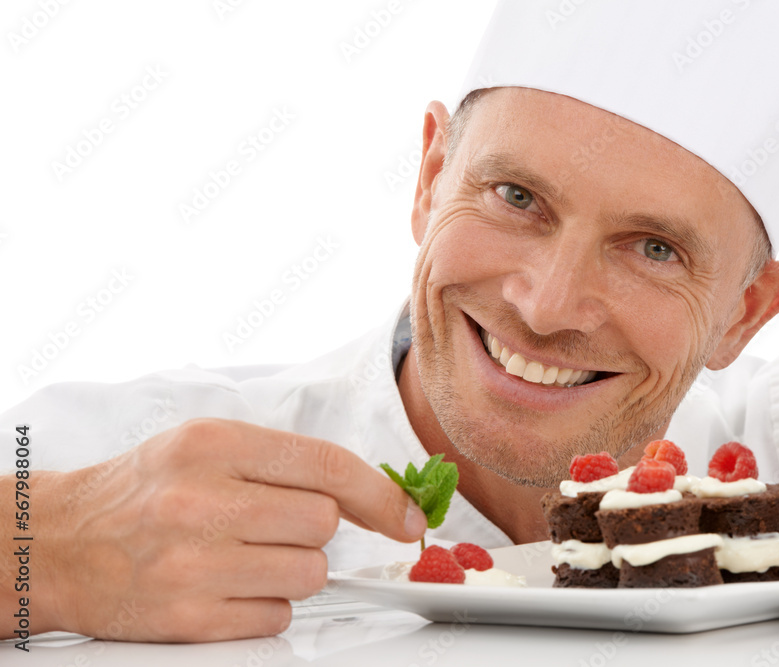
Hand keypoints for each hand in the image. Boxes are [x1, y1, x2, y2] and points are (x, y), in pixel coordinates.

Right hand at [14, 418, 425, 641]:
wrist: (55, 542)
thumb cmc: (141, 490)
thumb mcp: (207, 446)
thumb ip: (285, 463)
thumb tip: (373, 495)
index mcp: (213, 443)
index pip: (327, 464)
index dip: (380, 494)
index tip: (406, 515)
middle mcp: (202, 500)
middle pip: (322, 525)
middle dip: (313, 532)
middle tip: (271, 527)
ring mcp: (194, 563)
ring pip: (308, 574)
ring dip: (294, 571)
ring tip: (244, 556)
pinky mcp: (188, 619)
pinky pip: (276, 617)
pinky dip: (265, 607)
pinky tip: (225, 587)